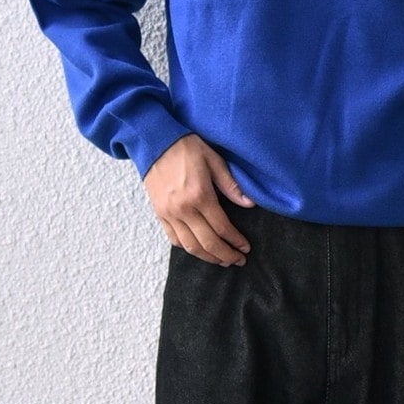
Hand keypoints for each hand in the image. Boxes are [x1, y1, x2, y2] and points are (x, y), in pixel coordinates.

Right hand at [143, 134, 255, 264]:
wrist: (154, 142)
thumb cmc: (185, 148)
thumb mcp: (213, 160)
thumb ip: (231, 185)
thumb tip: (249, 204)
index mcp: (200, 196)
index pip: (222, 228)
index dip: (236, 241)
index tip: (245, 248)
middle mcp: (183, 209)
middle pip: (208, 243)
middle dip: (225, 255)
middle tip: (238, 260)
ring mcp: (169, 214)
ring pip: (191, 246)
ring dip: (208, 257)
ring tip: (222, 260)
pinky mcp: (159, 214)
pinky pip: (174, 239)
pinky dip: (188, 248)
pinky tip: (200, 250)